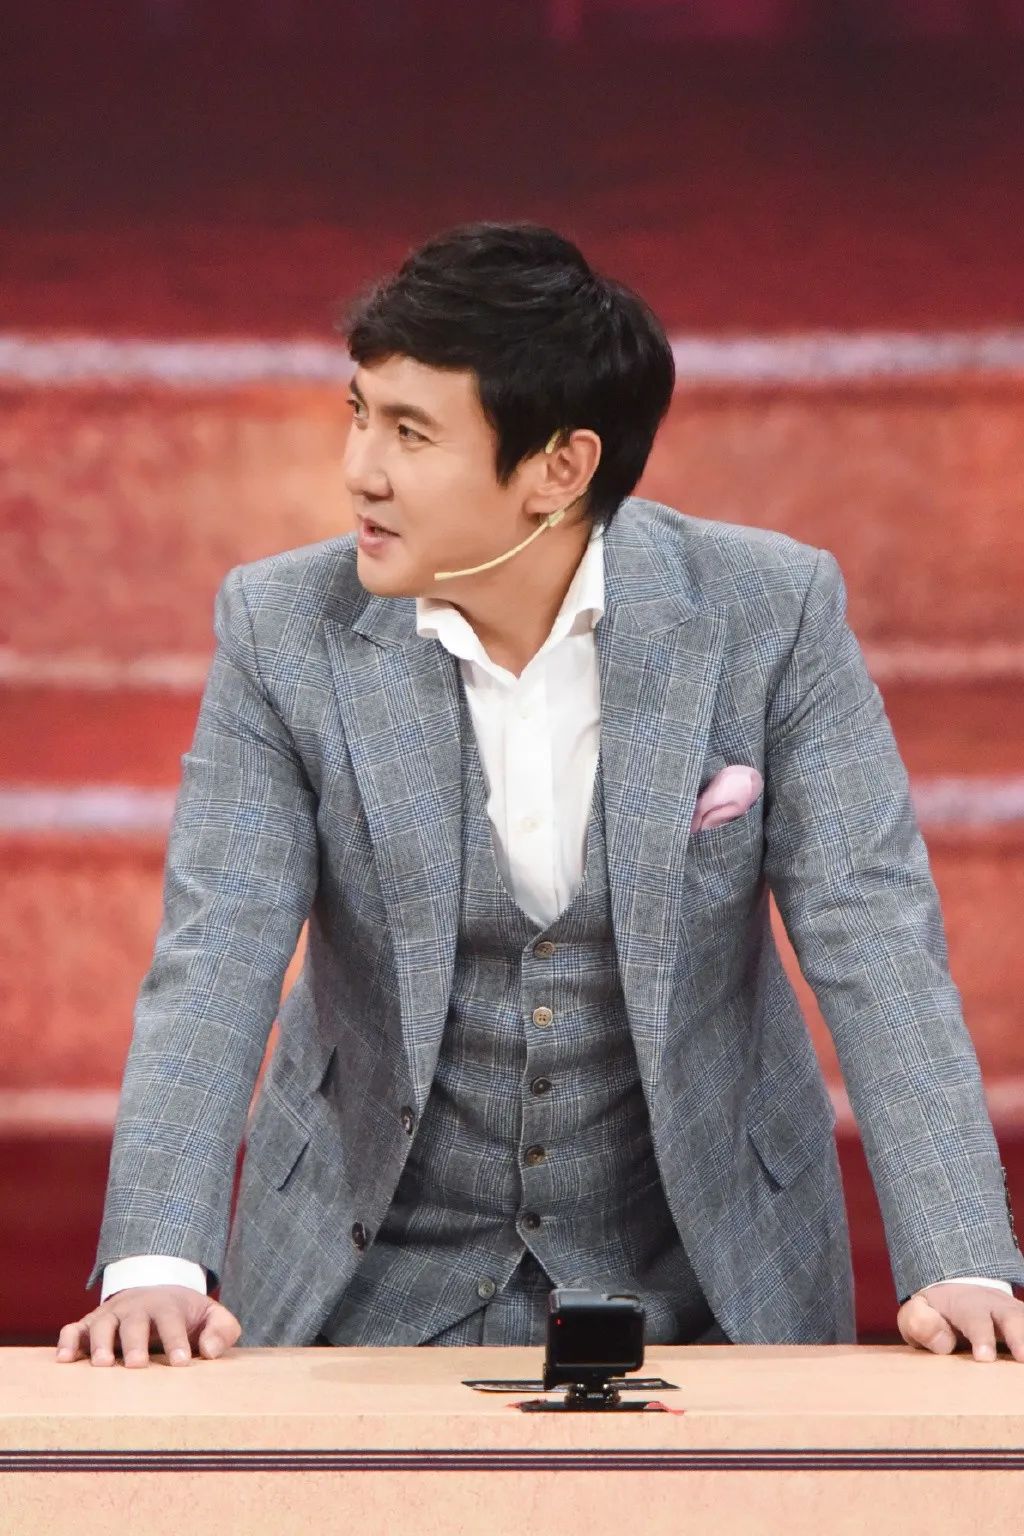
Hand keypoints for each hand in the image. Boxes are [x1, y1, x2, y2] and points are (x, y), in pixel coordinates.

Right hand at [55, 1285, 241, 1366]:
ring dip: (101, 1343)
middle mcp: (136, 1307)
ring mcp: (111, 1315)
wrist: (157, 1288)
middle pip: (134, 1321)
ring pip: (101, 1324)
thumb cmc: (186, 1313)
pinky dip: (67, 1341)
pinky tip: (64, 1359)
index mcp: (167, 1305)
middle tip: (138, 1365)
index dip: (176, 1340)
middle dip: (135, 1342)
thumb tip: (210, 1351)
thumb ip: (221, 1330)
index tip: (181, 1363)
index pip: (172, 1320)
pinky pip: (74, 1328)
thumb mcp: (212, 1315)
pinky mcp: (90, 1324)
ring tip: (103, 1365)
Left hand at [897, 1282, 1023, 1361]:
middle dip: (1019, 1336)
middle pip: (1012, 1317)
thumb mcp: (917, 1314)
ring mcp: (1014, 1314)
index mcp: (965, 1303)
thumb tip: (945, 1343)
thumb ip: (922, 1324)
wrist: (953, 1291)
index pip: (974, 1317)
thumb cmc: (933, 1313)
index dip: (981, 1336)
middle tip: (1023, 1357)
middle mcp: (995, 1306)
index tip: (984, 1357)